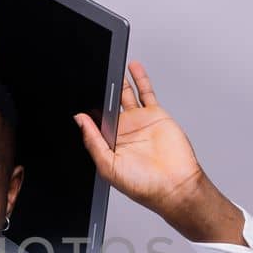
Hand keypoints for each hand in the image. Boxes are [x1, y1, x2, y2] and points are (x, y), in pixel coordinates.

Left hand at [73, 61, 208, 216]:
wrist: (175, 185)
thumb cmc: (143, 185)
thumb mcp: (109, 166)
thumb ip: (93, 142)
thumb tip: (80, 121)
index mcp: (109, 144)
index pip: (93, 122)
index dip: (86, 110)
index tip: (77, 96)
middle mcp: (123, 131)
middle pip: (107, 105)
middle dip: (100, 92)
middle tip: (91, 75)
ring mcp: (139, 121)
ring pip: (125, 95)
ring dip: (118, 81)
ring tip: (109, 67)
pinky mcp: (155, 114)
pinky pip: (145, 92)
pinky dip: (139, 79)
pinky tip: (132, 68)